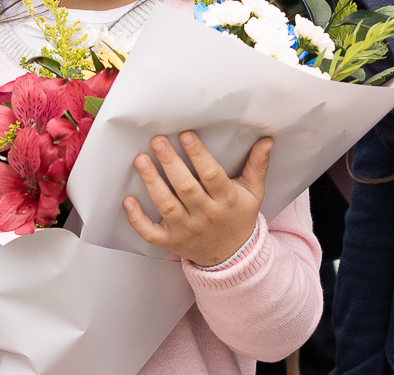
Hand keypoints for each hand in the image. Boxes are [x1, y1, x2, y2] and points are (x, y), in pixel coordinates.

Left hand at [124, 132, 269, 267]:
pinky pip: (150, 233)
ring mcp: (186, 230)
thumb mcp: (253, 193)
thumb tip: (266, 141)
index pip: (211, 175)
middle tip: (158, 140)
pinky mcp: (171, 242)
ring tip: (141, 160)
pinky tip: (127, 200)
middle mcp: (205, 215)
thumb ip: (257, 166)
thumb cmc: (239, 217)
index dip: (199, 155)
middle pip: (186, 188)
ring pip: (166, 206)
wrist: (232, 257)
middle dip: (170, 162)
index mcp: (226, 200)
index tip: (186, 135)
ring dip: (152, 183)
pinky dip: (137, 219)